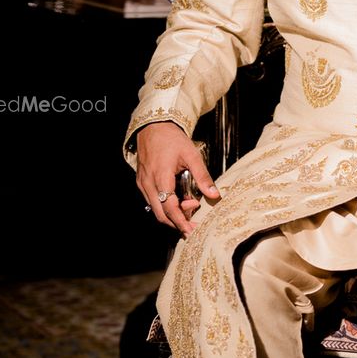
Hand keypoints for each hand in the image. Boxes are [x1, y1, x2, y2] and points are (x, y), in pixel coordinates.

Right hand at [135, 121, 219, 235]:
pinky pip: (152, 201)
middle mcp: (149, 184)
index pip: (170, 208)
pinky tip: (178, 200)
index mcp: (161, 177)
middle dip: (178, 222)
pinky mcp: (141, 182)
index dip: (181, 222)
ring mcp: (143, 184)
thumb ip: (203, 176)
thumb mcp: (192, 155)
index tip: (191, 231)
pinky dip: (165, 206)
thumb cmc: (172, 138)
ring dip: (172, 214)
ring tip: (189, 206)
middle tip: (194, 223)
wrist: (153, 126)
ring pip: (155, 209)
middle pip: (161, 214)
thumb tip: (214, 194)